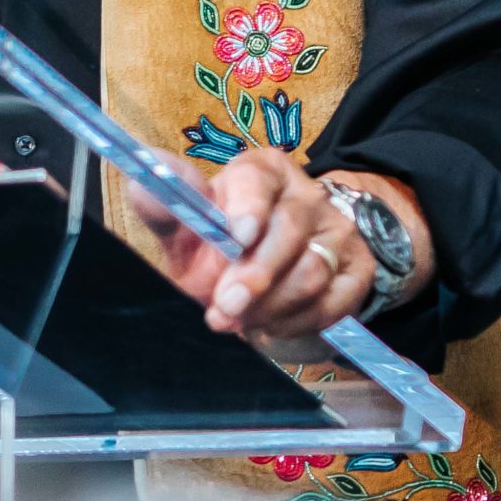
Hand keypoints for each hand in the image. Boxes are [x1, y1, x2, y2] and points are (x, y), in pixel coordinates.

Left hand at [146, 150, 433, 341]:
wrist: (279, 257)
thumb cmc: (223, 238)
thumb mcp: (193, 222)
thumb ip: (165, 206)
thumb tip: (141, 184)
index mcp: (262, 171)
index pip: (258, 181)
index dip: (249, 208)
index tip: (235, 237)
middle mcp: (307, 195)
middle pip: (289, 231)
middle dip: (255, 275)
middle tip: (223, 309)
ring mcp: (338, 232)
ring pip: (313, 271)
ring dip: (271, 306)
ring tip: (239, 322)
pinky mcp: (358, 270)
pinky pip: (334, 302)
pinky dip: (298, 322)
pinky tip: (269, 328)